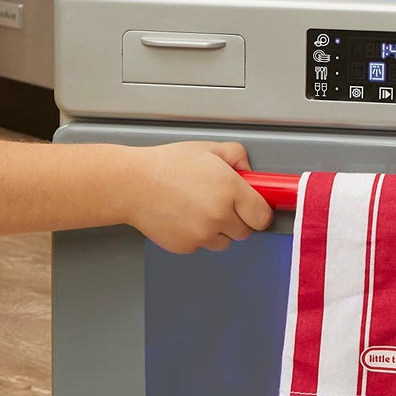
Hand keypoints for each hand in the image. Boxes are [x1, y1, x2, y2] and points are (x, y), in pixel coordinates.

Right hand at [125, 142, 273, 253]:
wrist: (132, 184)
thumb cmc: (166, 165)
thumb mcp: (207, 149)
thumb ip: (237, 156)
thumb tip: (249, 172)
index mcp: (230, 190)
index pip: (262, 216)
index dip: (258, 212)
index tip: (253, 209)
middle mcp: (219, 215)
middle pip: (245, 232)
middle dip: (237, 220)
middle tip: (220, 204)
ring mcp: (202, 234)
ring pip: (224, 242)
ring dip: (217, 230)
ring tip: (198, 209)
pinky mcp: (186, 246)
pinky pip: (201, 245)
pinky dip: (196, 236)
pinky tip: (183, 217)